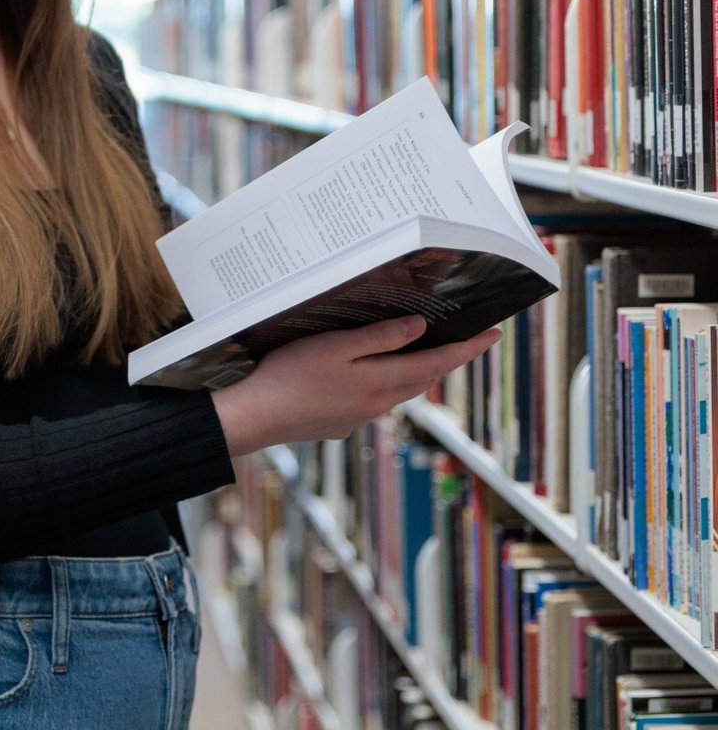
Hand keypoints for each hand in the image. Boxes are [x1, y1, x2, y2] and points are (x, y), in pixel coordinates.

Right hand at [210, 316, 501, 456]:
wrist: (258, 417)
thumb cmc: (292, 375)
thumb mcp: (337, 347)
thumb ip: (381, 339)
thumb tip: (422, 330)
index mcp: (381, 383)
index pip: (437, 363)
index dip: (468, 348)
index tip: (494, 334)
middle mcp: (378, 404)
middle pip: (423, 377)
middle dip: (448, 357)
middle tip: (467, 336)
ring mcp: (360, 417)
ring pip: (400, 389)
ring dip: (417, 369)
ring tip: (426, 348)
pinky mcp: (342, 422)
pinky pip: (376, 398)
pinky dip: (388, 381)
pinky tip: (375, 371)